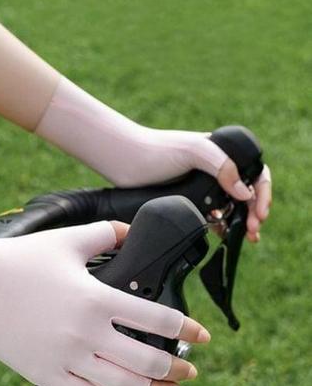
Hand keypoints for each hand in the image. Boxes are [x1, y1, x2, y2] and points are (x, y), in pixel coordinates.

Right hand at [0, 199, 209, 385]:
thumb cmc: (18, 259)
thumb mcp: (67, 239)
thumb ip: (106, 232)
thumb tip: (130, 231)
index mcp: (96, 298)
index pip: (156, 319)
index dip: (186, 328)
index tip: (202, 335)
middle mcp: (85, 333)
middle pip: (147, 361)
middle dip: (177, 367)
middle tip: (191, 368)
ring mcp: (64, 359)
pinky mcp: (45, 375)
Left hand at [35, 77, 271, 240]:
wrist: (123, 160)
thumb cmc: (156, 149)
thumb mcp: (193, 151)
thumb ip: (221, 166)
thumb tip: (244, 192)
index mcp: (221, 152)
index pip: (254, 171)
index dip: (262, 192)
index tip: (259, 213)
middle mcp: (214, 168)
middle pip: (245, 191)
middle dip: (254, 211)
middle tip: (253, 230)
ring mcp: (200, 184)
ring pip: (230, 204)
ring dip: (240, 220)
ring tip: (245, 236)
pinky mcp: (186, 198)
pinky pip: (211, 212)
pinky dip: (221, 223)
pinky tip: (222, 233)